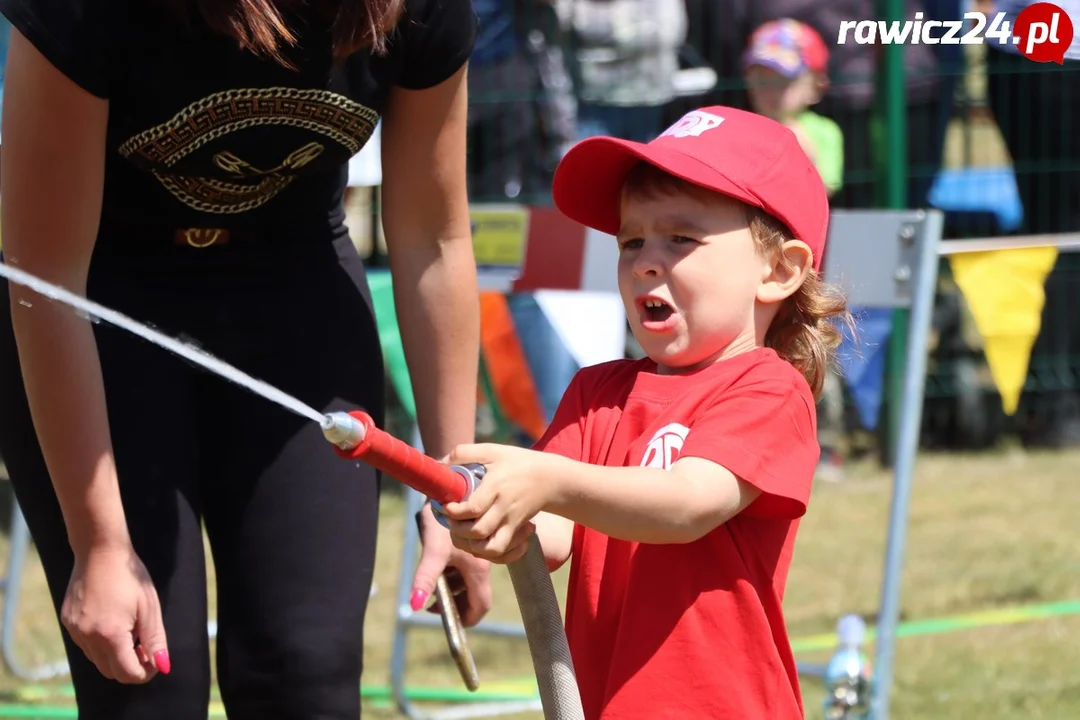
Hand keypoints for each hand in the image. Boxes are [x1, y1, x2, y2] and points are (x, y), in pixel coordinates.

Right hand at [61, 545, 169, 682]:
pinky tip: (113, 622)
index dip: (145, 672)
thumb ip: (155, 640)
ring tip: (130, 631)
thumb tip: (162, 666)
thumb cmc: (130, 576)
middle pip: (110, 672)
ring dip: (116, 655)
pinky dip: (101, 643)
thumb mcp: (150, 608)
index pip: (127, 673)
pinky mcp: (67, 622)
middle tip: (145, 647)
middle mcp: (88, 637)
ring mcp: (74, 630)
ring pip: (97, 660)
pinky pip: (85, 645)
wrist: (99, 551)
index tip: (155, 660)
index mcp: (110, 635)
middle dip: (131, 666)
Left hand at [411, 503, 492, 626]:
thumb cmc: (443, 519)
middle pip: (473, 595)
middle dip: (454, 604)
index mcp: (478, 569)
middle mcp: (482, 563)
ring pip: (468, 581)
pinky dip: (452, 572)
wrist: (448, 487)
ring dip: (452, 587)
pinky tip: (438, 566)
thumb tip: (414, 605)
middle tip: (433, 604)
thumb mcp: (433, 551)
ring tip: (432, 586)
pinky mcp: (471, 543)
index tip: (448, 622)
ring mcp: (477, 553)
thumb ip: (425, 578)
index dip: (466, 619)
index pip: (480, 606)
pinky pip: (465, 566)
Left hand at [442, 443, 561, 563]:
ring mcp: (513, 522)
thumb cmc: (517, 462)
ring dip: (471, 546)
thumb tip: (440, 464)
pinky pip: (504, 555)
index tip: (445, 506)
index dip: (454, 512)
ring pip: (490, 549)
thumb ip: (464, 453)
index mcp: (497, 487)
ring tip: (463, 533)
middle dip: (457, 530)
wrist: (550, 478)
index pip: (473, 508)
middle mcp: (505, 508)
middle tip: (451, 520)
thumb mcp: (492, 451)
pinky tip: (481, 545)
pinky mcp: (517, 531)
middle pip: (478, 532)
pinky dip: (491, 556)